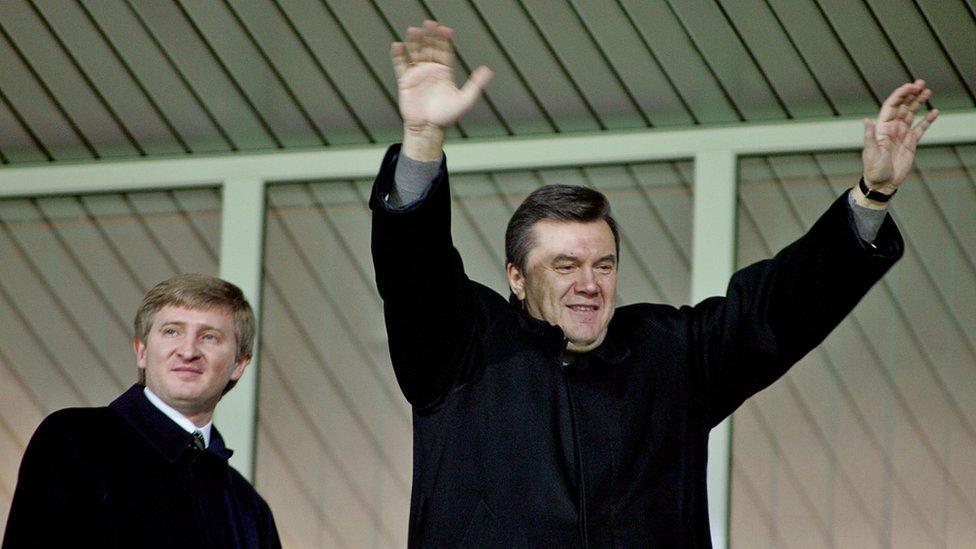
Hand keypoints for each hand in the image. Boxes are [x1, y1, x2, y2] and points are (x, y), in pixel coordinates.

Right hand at [391, 21, 492, 160]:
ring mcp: (417, 74)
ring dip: (414, 41)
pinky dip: (398, 55)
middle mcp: (430, 70)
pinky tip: (398, 46)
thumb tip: (488, 70)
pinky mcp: (406, 81)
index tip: (445, 29)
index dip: (444, 39)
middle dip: (429, 36)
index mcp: (444, 72)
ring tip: (414, 30)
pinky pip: (401, 65)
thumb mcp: (465, 100)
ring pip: (415, 53)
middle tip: (429, 23)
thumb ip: (476, 84)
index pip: (444, 51)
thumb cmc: (447, 117)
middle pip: (429, 48)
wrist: (428, 129)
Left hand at [861, 79, 938, 197]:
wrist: (881, 184)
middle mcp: (892, 128)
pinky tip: (934, 111)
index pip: (891, 106)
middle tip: (921, 83)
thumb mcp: (870, 152)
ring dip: (919, 102)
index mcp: (881, 128)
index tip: (910, 86)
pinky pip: (921, 128)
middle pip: (903, 106)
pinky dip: (928, 120)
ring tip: (927, 91)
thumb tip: (866, 120)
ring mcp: (902, 134)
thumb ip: (869, 136)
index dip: (900, 95)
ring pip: (912, 114)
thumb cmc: (873, 169)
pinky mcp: (911, 142)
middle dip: (911, 94)